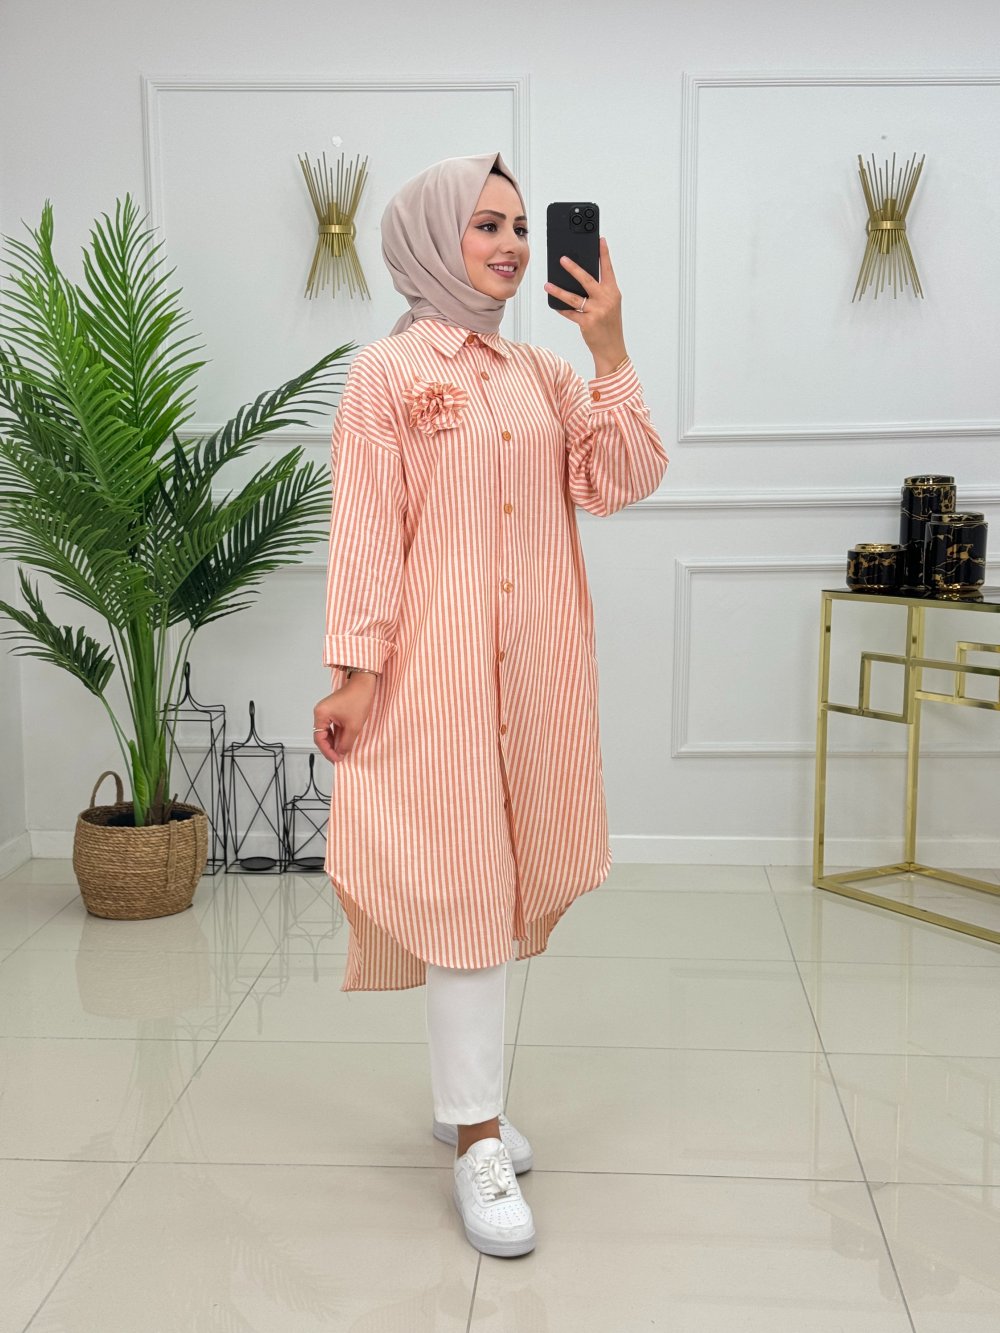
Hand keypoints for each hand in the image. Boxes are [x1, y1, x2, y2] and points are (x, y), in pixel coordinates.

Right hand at [312, 677, 375, 763]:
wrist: (364, 684)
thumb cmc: (358, 699)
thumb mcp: (353, 726)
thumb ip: (345, 743)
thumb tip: (340, 754)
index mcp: (321, 714)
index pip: (319, 739)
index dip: (328, 752)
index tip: (337, 760)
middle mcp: (320, 712)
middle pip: (321, 736)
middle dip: (330, 749)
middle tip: (339, 759)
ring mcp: (325, 711)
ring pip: (326, 733)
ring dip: (334, 743)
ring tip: (342, 753)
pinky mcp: (332, 711)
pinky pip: (331, 727)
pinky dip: (336, 736)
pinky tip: (343, 743)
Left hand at [543, 236, 626, 375]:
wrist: (612, 348)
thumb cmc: (609, 325)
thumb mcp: (609, 305)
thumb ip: (598, 292)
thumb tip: (577, 280)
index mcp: (613, 292)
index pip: (608, 269)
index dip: (604, 254)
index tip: (600, 240)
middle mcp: (606, 300)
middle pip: (587, 279)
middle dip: (573, 268)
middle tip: (562, 258)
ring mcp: (597, 311)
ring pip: (574, 297)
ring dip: (559, 290)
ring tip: (548, 284)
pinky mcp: (587, 323)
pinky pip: (570, 313)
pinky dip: (561, 309)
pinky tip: (553, 304)